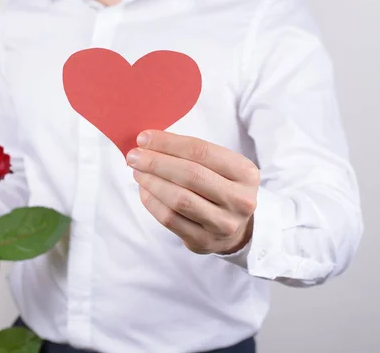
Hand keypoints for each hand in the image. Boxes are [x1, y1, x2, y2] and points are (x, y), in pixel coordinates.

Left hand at [127, 130, 258, 254]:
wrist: (236, 228)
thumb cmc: (220, 186)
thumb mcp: (220, 166)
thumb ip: (190, 152)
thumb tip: (147, 142)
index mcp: (245, 173)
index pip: (201, 151)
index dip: (168, 143)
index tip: (144, 138)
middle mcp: (239, 199)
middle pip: (190, 175)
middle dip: (156, 162)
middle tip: (134, 156)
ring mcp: (223, 224)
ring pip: (178, 199)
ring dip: (151, 182)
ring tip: (137, 171)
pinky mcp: (204, 241)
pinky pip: (169, 219)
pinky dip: (151, 201)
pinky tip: (144, 190)